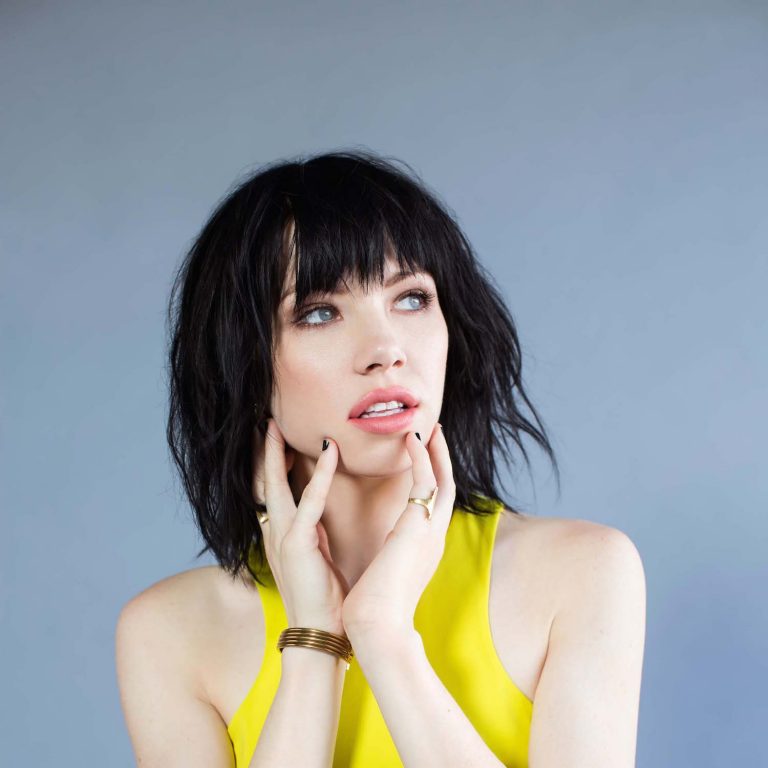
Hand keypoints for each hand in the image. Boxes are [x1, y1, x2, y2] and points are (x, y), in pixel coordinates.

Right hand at [252, 419, 349, 634]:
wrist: (319, 637)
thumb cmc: (324, 601)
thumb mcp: (317, 560)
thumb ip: (314, 536)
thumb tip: (320, 521)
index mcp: (281, 538)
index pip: (271, 492)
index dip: (270, 464)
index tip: (275, 439)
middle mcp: (275, 534)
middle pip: (263, 483)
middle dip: (262, 451)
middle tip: (264, 422)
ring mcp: (283, 538)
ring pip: (276, 484)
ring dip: (276, 452)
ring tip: (275, 425)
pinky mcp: (299, 544)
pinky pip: (310, 500)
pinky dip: (321, 473)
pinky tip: (329, 450)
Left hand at [340, 422, 455, 640]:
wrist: (377, 625)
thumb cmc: (374, 609)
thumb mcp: (386, 575)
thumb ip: (390, 558)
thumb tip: (384, 554)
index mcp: (424, 548)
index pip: (434, 506)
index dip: (432, 478)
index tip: (424, 456)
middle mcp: (434, 537)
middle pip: (446, 487)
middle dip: (441, 459)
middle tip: (435, 432)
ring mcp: (431, 532)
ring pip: (442, 480)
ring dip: (435, 452)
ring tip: (427, 427)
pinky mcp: (420, 526)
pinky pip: (427, 482)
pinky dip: (422, 458)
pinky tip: (412, 439)